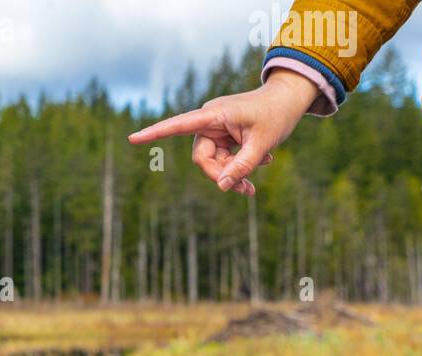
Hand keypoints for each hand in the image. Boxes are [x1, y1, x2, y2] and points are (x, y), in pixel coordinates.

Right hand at [128, 71, 319, 195]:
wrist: (288, 100)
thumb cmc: (276, 115)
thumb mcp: (262, 144)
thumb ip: (242, 167)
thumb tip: (222, 187)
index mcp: (214, 115)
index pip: (178, 125)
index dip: (155, 134)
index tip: (132, 139)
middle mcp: (210, 122)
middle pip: (202, 159)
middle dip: (221, 176)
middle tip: (246, 188)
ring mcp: (217, 130)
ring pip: (213, 164)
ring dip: (233, 176)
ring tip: (254, 185)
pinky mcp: (224, 137)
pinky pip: (223, 161)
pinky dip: (238, 169)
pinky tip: (259, 170)